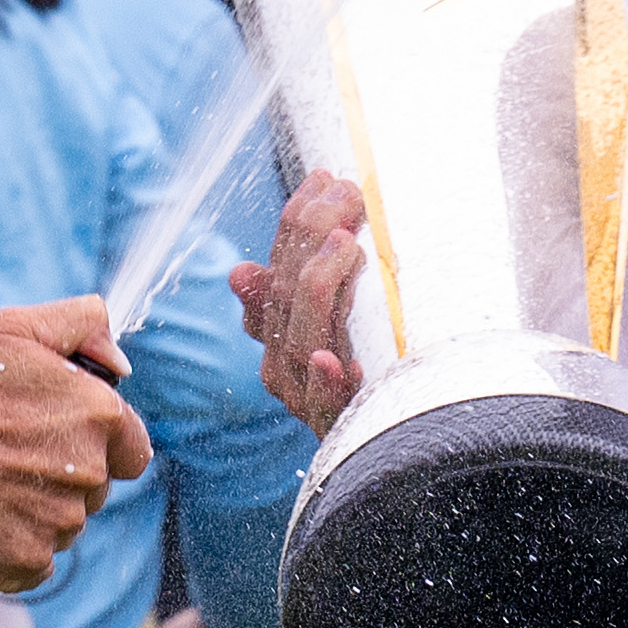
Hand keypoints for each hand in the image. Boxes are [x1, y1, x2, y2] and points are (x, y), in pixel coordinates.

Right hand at [0, 298, 150, 591]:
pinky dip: (12, 542)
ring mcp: (59, 524)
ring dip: (37, 507)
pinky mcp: (26, 562)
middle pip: (95, 485)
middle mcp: (89, 474)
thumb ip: (82, 325)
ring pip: (65, 522)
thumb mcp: (15, 327)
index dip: (100, 441)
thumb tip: (120, 362)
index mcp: (98, 416)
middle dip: (63, 472)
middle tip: (8, 452)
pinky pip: (35, 557)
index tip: (58, 436)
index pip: (132, 446)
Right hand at [229, 171, 371, 434]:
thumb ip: (296, 292)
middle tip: (349, 195)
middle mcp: (282, 362)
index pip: (276, 267)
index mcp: (277, 332)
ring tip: (347, 246)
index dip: (296, 221)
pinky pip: (323, 404)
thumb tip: (239, 271)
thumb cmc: (362, 377)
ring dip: (319, 288)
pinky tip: (332, 359)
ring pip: (298, 338)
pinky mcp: (336, 424)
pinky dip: (326, 379)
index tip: (323, 177)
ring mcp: (306, 395)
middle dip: (311, 236)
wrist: (388, 450)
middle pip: (284, 294)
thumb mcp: (332, 326)